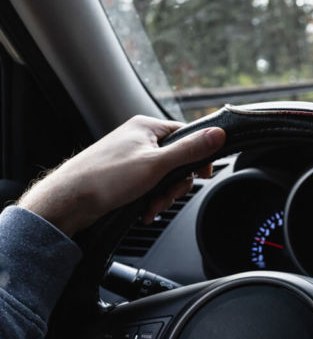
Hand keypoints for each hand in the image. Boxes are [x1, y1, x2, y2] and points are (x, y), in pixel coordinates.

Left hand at [18, 116, 225, 236]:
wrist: (68, 202)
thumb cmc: (105, 178)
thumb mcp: (157, 164)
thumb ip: (190, 149)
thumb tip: (219, 133)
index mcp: (147, 127)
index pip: (187, 135)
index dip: (198, 156)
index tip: (204, 174)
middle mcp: (139, 139)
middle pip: (177, 160)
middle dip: (175, 185)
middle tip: (167, 197)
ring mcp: (131, 158)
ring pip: (164, 176)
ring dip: (162, 196)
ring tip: (151, 207)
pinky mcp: (124, 176)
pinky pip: (149, 186)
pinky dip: (150, 200)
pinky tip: (143, 210)